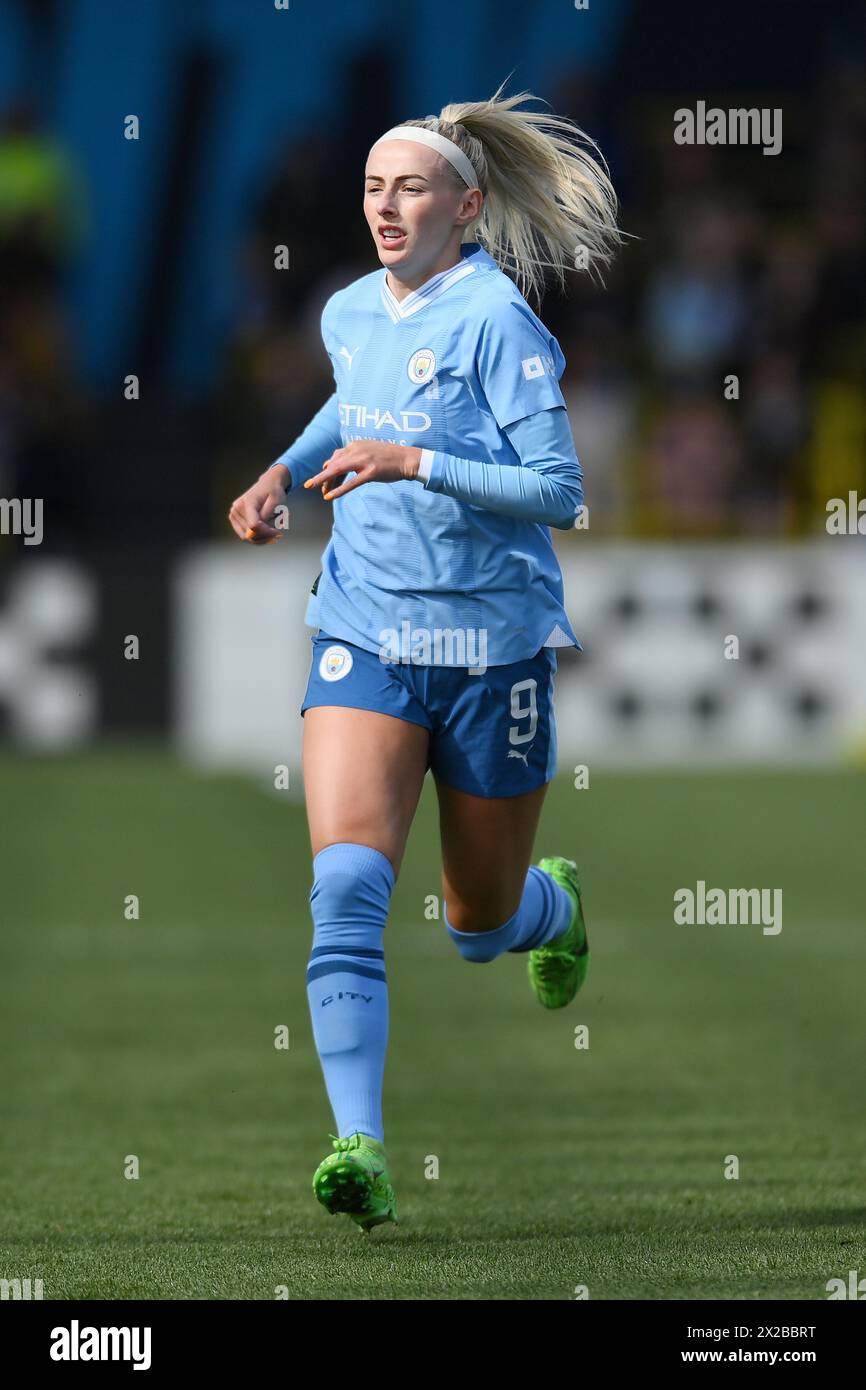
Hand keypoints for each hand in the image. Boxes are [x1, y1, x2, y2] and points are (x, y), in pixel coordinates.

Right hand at [227, 465, 288, 543]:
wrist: (268, 485)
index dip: (266, 532)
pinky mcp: (235, 521)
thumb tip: (255, 528)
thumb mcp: (276, 502)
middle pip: (250, 534)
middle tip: (278, 532)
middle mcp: (236, 509)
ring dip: (262, 537)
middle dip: (266, 536)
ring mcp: (234, 515)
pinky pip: (247, 536)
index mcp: (246, 503)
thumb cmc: (273, 492)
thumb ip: (266, 515)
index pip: (253, 525)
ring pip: (248, 538)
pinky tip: (267, 531)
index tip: (278, 532)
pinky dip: (258, 537)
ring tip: (273, 529)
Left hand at [303, 441, 420, 500]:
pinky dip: (338, 490)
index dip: (327, 470)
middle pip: (333, 464)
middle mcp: (357, 450)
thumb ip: (355, 456)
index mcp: (356, 445)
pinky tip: (329, 497)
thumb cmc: (389, 458)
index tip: (323, 480)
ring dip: (324, 481)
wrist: (408, 459)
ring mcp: (364, 461)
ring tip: (315, 489)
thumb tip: (342, 464)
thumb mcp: (369, 451)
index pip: (335, 457)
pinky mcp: (371, 472)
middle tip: (312, 486)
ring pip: (337, 470)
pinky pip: (351, 483)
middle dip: (322, 476)